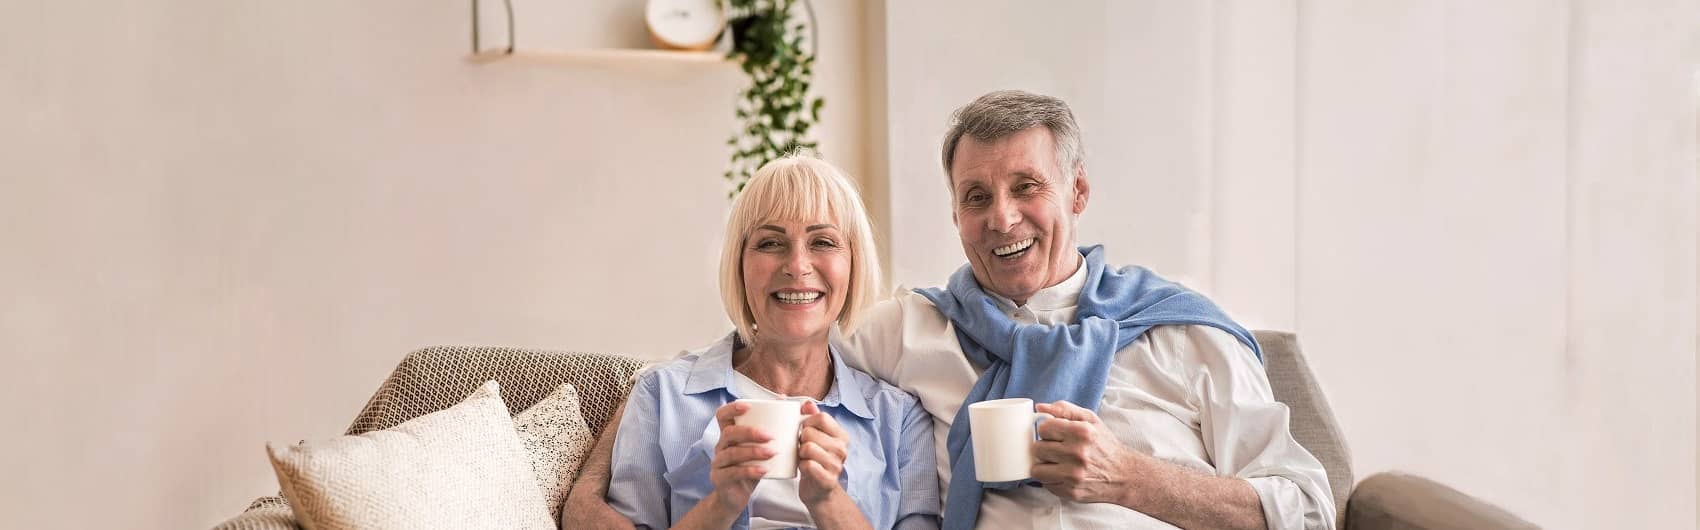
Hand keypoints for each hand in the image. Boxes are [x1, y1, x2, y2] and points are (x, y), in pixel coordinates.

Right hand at [708, 401, 774, 511]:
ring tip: (772, 453)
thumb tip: (783, 398)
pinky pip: (733, 473)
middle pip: (729, 433)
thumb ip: (768, 425)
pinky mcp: (719, 479)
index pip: (722, 415)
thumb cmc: (750, 466)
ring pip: (732, 453)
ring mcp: (718, 463)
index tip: (749, 406)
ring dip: (753, 451)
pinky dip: (750, 471)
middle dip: (749, 432)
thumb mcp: (757, 447)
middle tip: (770, 436)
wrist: (736, 496)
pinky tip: (764, 471)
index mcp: (728, 434)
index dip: (732, 408)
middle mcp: (720, 446)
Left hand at [796, 400, 850, 505]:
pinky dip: (801, 467)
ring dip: (800, 454)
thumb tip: (806, 402)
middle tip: (804, 450)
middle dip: (800, 441)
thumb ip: (812, 417)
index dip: (806, 422)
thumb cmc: (815, 461)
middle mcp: (842, 449)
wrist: (819, 491)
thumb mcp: (815, 437)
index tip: (805, 432)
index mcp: (841, 435)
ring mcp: (837, 465)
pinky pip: (807, 465)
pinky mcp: (828, 479)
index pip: (821, 417)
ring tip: (804, 459)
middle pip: (809, 433)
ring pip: (807, 448)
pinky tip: (805, 470)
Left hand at [1031, 400, 1145, 503]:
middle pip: (1037, 448)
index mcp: (1082, 432)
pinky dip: (1051, 479)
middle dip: (1045, 448)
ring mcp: (1074, 475)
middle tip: (1057, 449)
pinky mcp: (1071, 492)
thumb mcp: (1090, 420)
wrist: (1123, 474)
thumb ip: (1064, 409)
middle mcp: (1078, 453)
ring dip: (1044, 465)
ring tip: (1057, 463)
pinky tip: (1064, 474)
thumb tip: (1039, 407)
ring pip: (1037, 469)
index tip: (1054, 434)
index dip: (1047, 431)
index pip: (1043, 428)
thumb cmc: (1104, 445)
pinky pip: (1046, 484)